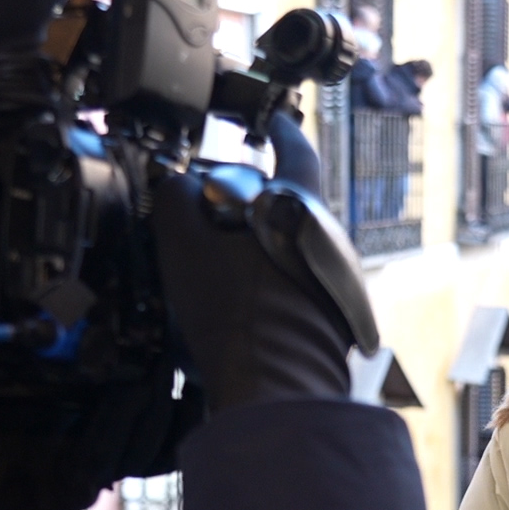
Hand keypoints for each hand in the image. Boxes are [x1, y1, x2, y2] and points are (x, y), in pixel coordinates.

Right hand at [151, 113, 357, 412]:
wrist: (274, 387)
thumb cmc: (236, 313)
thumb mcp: (183, 242)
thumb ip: (175, 200)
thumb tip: (175, 186)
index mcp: (300, 206)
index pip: (295, 148)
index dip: (280, 130)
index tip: (272, 122)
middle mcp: (329, 237)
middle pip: (287, 201)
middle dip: (252, 201)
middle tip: (216, 206)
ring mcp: (333, 280)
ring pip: (289, 245)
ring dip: (258, 246)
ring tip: (218, 262)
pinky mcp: (330, 317)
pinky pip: (294, 283)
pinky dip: (268, 282)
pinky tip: (238, 302)